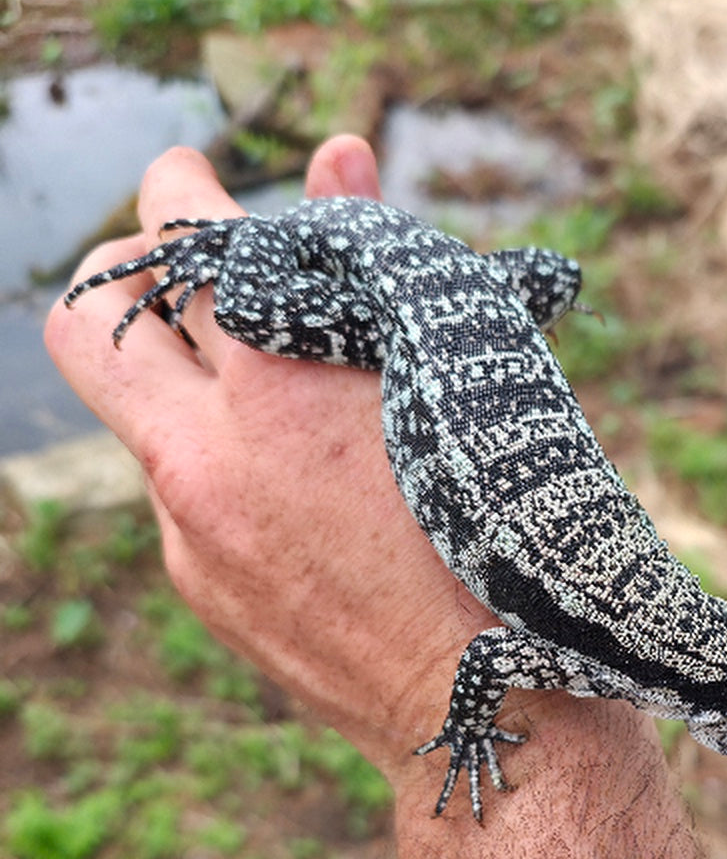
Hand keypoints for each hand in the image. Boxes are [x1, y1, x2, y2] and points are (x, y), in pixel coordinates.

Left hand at [45, 139, 497, 781]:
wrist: (490, 703)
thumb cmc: (503, 528)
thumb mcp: (456, 377)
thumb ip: (374, 260)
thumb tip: (336, 154)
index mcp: (282, 383)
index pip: (180, 237)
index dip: (184, 187)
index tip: (200, 179)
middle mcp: (209, 454)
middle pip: (91, 318)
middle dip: (126, 272)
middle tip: (183, 268)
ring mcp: (191, 529)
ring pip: (136, 411)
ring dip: (181, 373)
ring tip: (262, 379)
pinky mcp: (199, 584)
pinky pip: (179, 492)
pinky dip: (223, 460)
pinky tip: (303, 489)